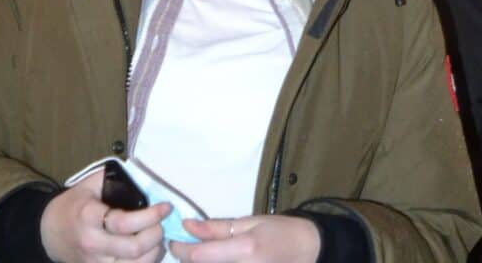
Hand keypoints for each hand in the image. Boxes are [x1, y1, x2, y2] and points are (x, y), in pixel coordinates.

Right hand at [39, 171, 171, 262]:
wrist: (49, 232)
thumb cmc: (73, 204)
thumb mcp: (90, 184)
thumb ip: (115, 178)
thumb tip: (145, 177)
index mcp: (89, 216)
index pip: (124, 223)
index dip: (150, 216)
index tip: (166, 207)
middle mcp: (93, 243)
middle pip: (133, 249)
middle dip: (156, 235)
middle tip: (163, 223)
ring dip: (154, 252)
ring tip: (159, 237)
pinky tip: (149, 251)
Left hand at [169, 215, 319, 262]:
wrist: (308, 251)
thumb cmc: (280, 231)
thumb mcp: (249, 222)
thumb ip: (217, 228)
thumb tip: (187, 225)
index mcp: (244, 250)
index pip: (199, 256)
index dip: (180, 249)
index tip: (172, 240)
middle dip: (188, 259)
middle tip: (185, 247)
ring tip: (202, 253)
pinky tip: (216, 260)